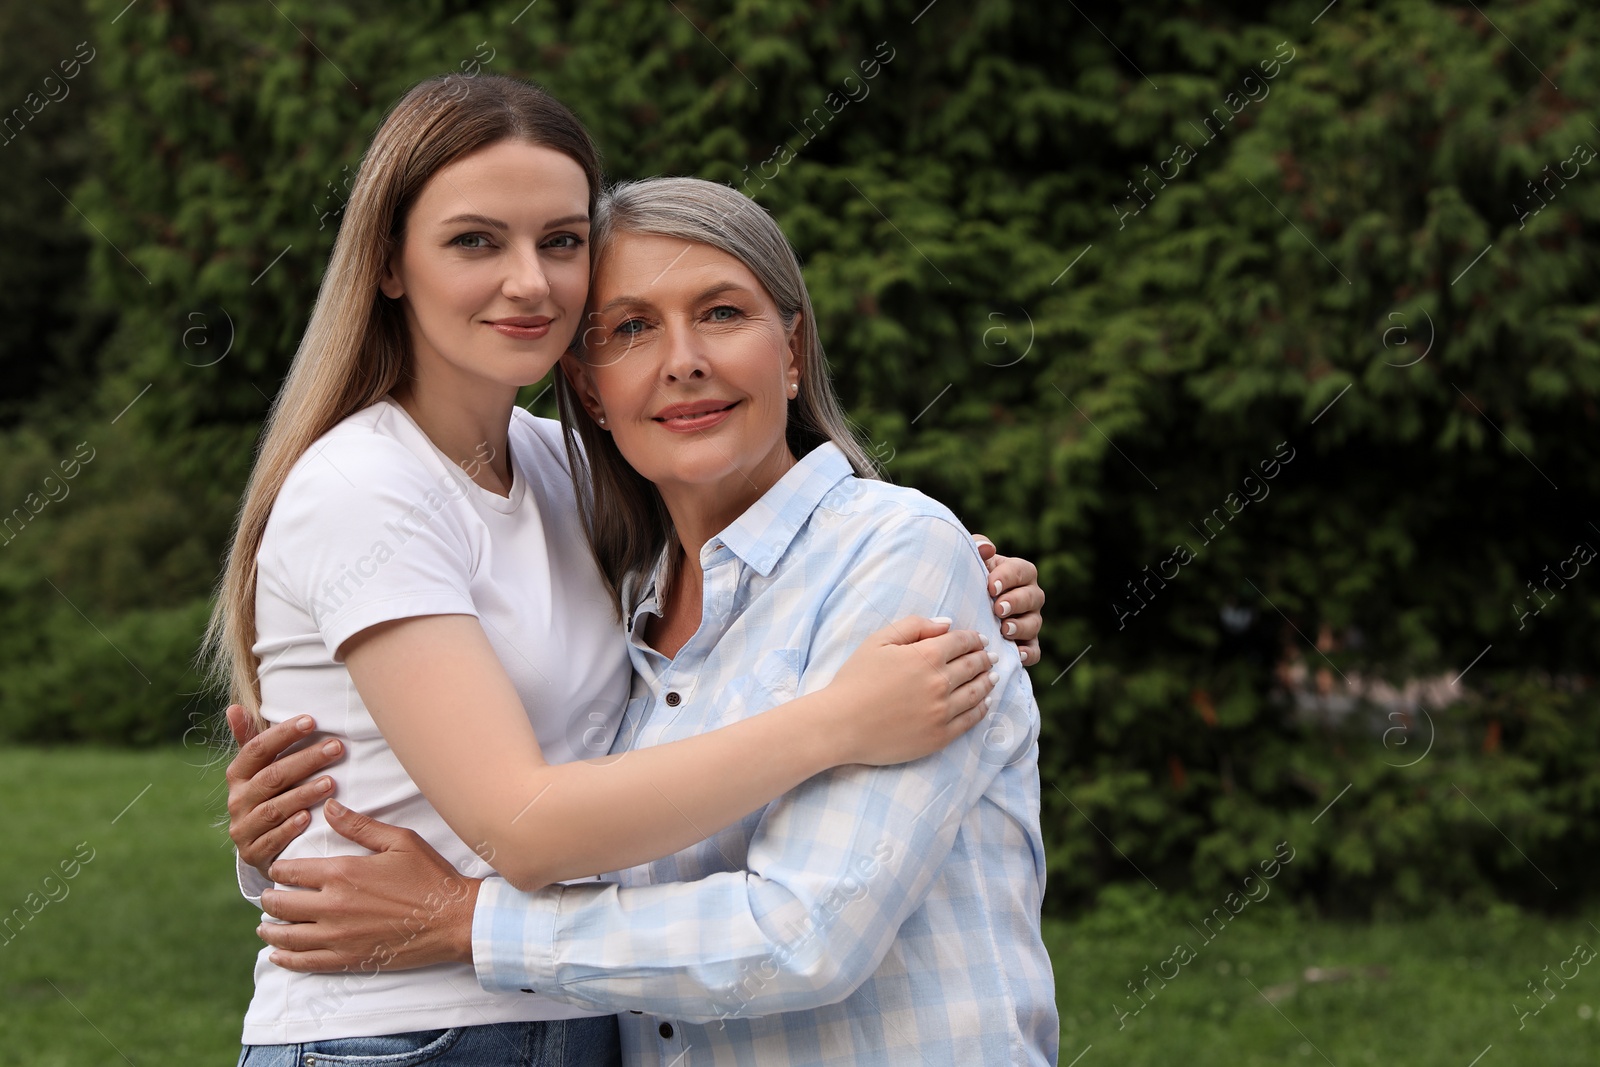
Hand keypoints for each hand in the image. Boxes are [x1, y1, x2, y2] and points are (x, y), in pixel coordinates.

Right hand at [224, 706, 343, 877]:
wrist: (262, 846)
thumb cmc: (269, 796)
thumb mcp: (260, 769)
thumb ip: (253, 740)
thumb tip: (233, 707)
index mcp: (238, 774)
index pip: (257, 749)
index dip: (283, 734)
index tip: (312, 720)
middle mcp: (237, 800)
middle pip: (272, 776)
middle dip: (306, 760)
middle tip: (336, 747)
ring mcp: (243, 828)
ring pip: (274, 808)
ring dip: (303, 794)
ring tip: (331, 782)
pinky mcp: (253, 853)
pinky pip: (271, 840)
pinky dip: (289, 828)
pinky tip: (309, 819)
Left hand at [259, 801, 480, 972]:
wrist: (453, 919)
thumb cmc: (429, 876)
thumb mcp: (399, 841)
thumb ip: (359, 825)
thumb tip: (329, 806)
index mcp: (342, 873)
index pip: (290, 872)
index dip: (278, 870)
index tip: (277, 870)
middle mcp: (332, 906)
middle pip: (280, 905)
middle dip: (270, 899)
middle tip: (269, 897)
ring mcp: (338, 937)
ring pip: (286, 935)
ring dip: (270, 930)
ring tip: (265, 926)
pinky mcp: (348, 959)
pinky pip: (304, 963)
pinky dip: (285, 959)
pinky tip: (277, 955)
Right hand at [826, 616, 996, 765]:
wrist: (840, 725)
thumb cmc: (855, 680)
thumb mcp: (878, 641)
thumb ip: (914, 626)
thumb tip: (947, 624)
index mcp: (926, 656)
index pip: (962, 642)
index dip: (974, 639)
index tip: (979, 639)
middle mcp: (940, 683)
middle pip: (974, 666)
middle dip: (984, 658)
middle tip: (990, 657)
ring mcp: (942, 712)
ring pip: (977, 692)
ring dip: (988, 681)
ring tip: (992, 677)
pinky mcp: (940, 736)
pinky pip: (971, 719)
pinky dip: (981, 708)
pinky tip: (984, 702)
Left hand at [974, 536, 1043, 666]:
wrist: (961, 608)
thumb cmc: (967, 579)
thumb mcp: (971, 560)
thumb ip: (977, 547)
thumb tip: (987, 548)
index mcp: (1018, 573)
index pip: (1022, 571)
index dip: (1008, 578)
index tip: (990, 587)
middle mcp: (1029, 596)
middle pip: (1033, 597)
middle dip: (1016, 602)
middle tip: (998, 609)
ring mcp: (1029, 621)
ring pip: (1035, 623)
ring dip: (1021, 626)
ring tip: (1005, 629)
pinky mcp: (1026, 644)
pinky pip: (1034, 651)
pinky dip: (1028, 653)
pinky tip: (1017, 654)